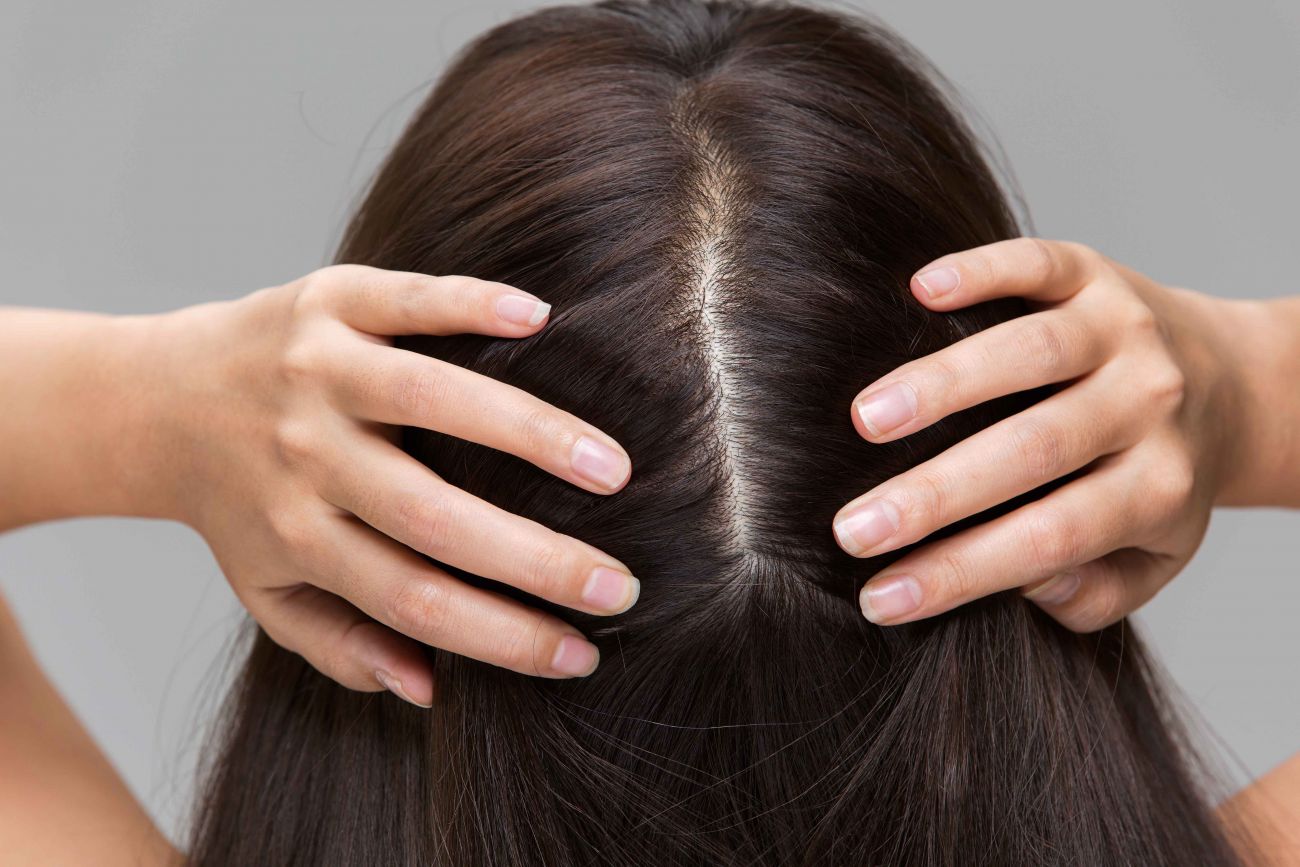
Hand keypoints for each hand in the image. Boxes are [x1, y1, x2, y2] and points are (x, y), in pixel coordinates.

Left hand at [150, 266, 638, 704]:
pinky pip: (405, 301)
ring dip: (530, 435)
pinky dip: (472, 306)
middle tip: (620, 585)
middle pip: (433, 518)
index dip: (501, 637)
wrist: (159, 398)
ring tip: (614, 469)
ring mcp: (316, 372)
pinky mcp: (326, 302)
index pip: (413, 601)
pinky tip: (541, 319)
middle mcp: (306, 457)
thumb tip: (428, 690)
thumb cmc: (238, 504)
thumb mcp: (269, 591)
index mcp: (299, 535)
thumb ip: (341, 646)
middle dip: (536, 559)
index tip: (580, 656)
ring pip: (431, 402)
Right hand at [832, 238, 1253, 631]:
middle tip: (851, 529)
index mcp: (1159, 487)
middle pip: (1035, 451)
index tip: (880, 599)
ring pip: (1032, 354)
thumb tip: (1029, 584)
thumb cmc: (1160, 480)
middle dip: (935, 495)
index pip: (1051, 539)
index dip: (962, 572)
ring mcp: (1122, 330)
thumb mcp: (1154, 558)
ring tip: (865, 420)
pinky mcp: (1094, 273)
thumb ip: (1095, 594)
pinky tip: (919, 288)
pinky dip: (981, 271)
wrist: (1230, 379)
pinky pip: (1039, 265)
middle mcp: (1147, 404)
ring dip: (943, 386)